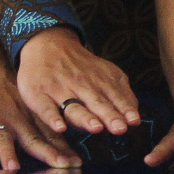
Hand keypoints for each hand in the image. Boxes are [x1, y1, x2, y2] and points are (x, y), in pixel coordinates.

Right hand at [0, 39, 79, 171]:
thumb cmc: (7, 91)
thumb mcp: (29, 106)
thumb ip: (44, 127)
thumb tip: (68, 149)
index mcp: (29, 119)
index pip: (49, 138)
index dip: (63, 151)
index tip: (76, 164)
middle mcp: (15, 122)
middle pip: (32, 140)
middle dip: (47, 153)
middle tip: (60, 165)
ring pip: (3, 139)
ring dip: (7, 152)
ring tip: (11, 165)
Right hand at [17, 28, 142, 136]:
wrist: (48, 45)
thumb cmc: (81, 68)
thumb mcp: (105, 75)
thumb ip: (121, 94)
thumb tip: (135, 117)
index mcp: (100, 82)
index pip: (114, 98)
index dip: (124, 110)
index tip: (133, 121)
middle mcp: (81, 87)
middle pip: (97, 104)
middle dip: (109, 116)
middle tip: (120, 128)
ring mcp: (59, 91)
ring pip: (74, 107)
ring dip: (85, 118)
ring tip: (96, 128)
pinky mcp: (38, 95)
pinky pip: (46, 109)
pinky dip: (52, 118)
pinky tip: (59, 128)